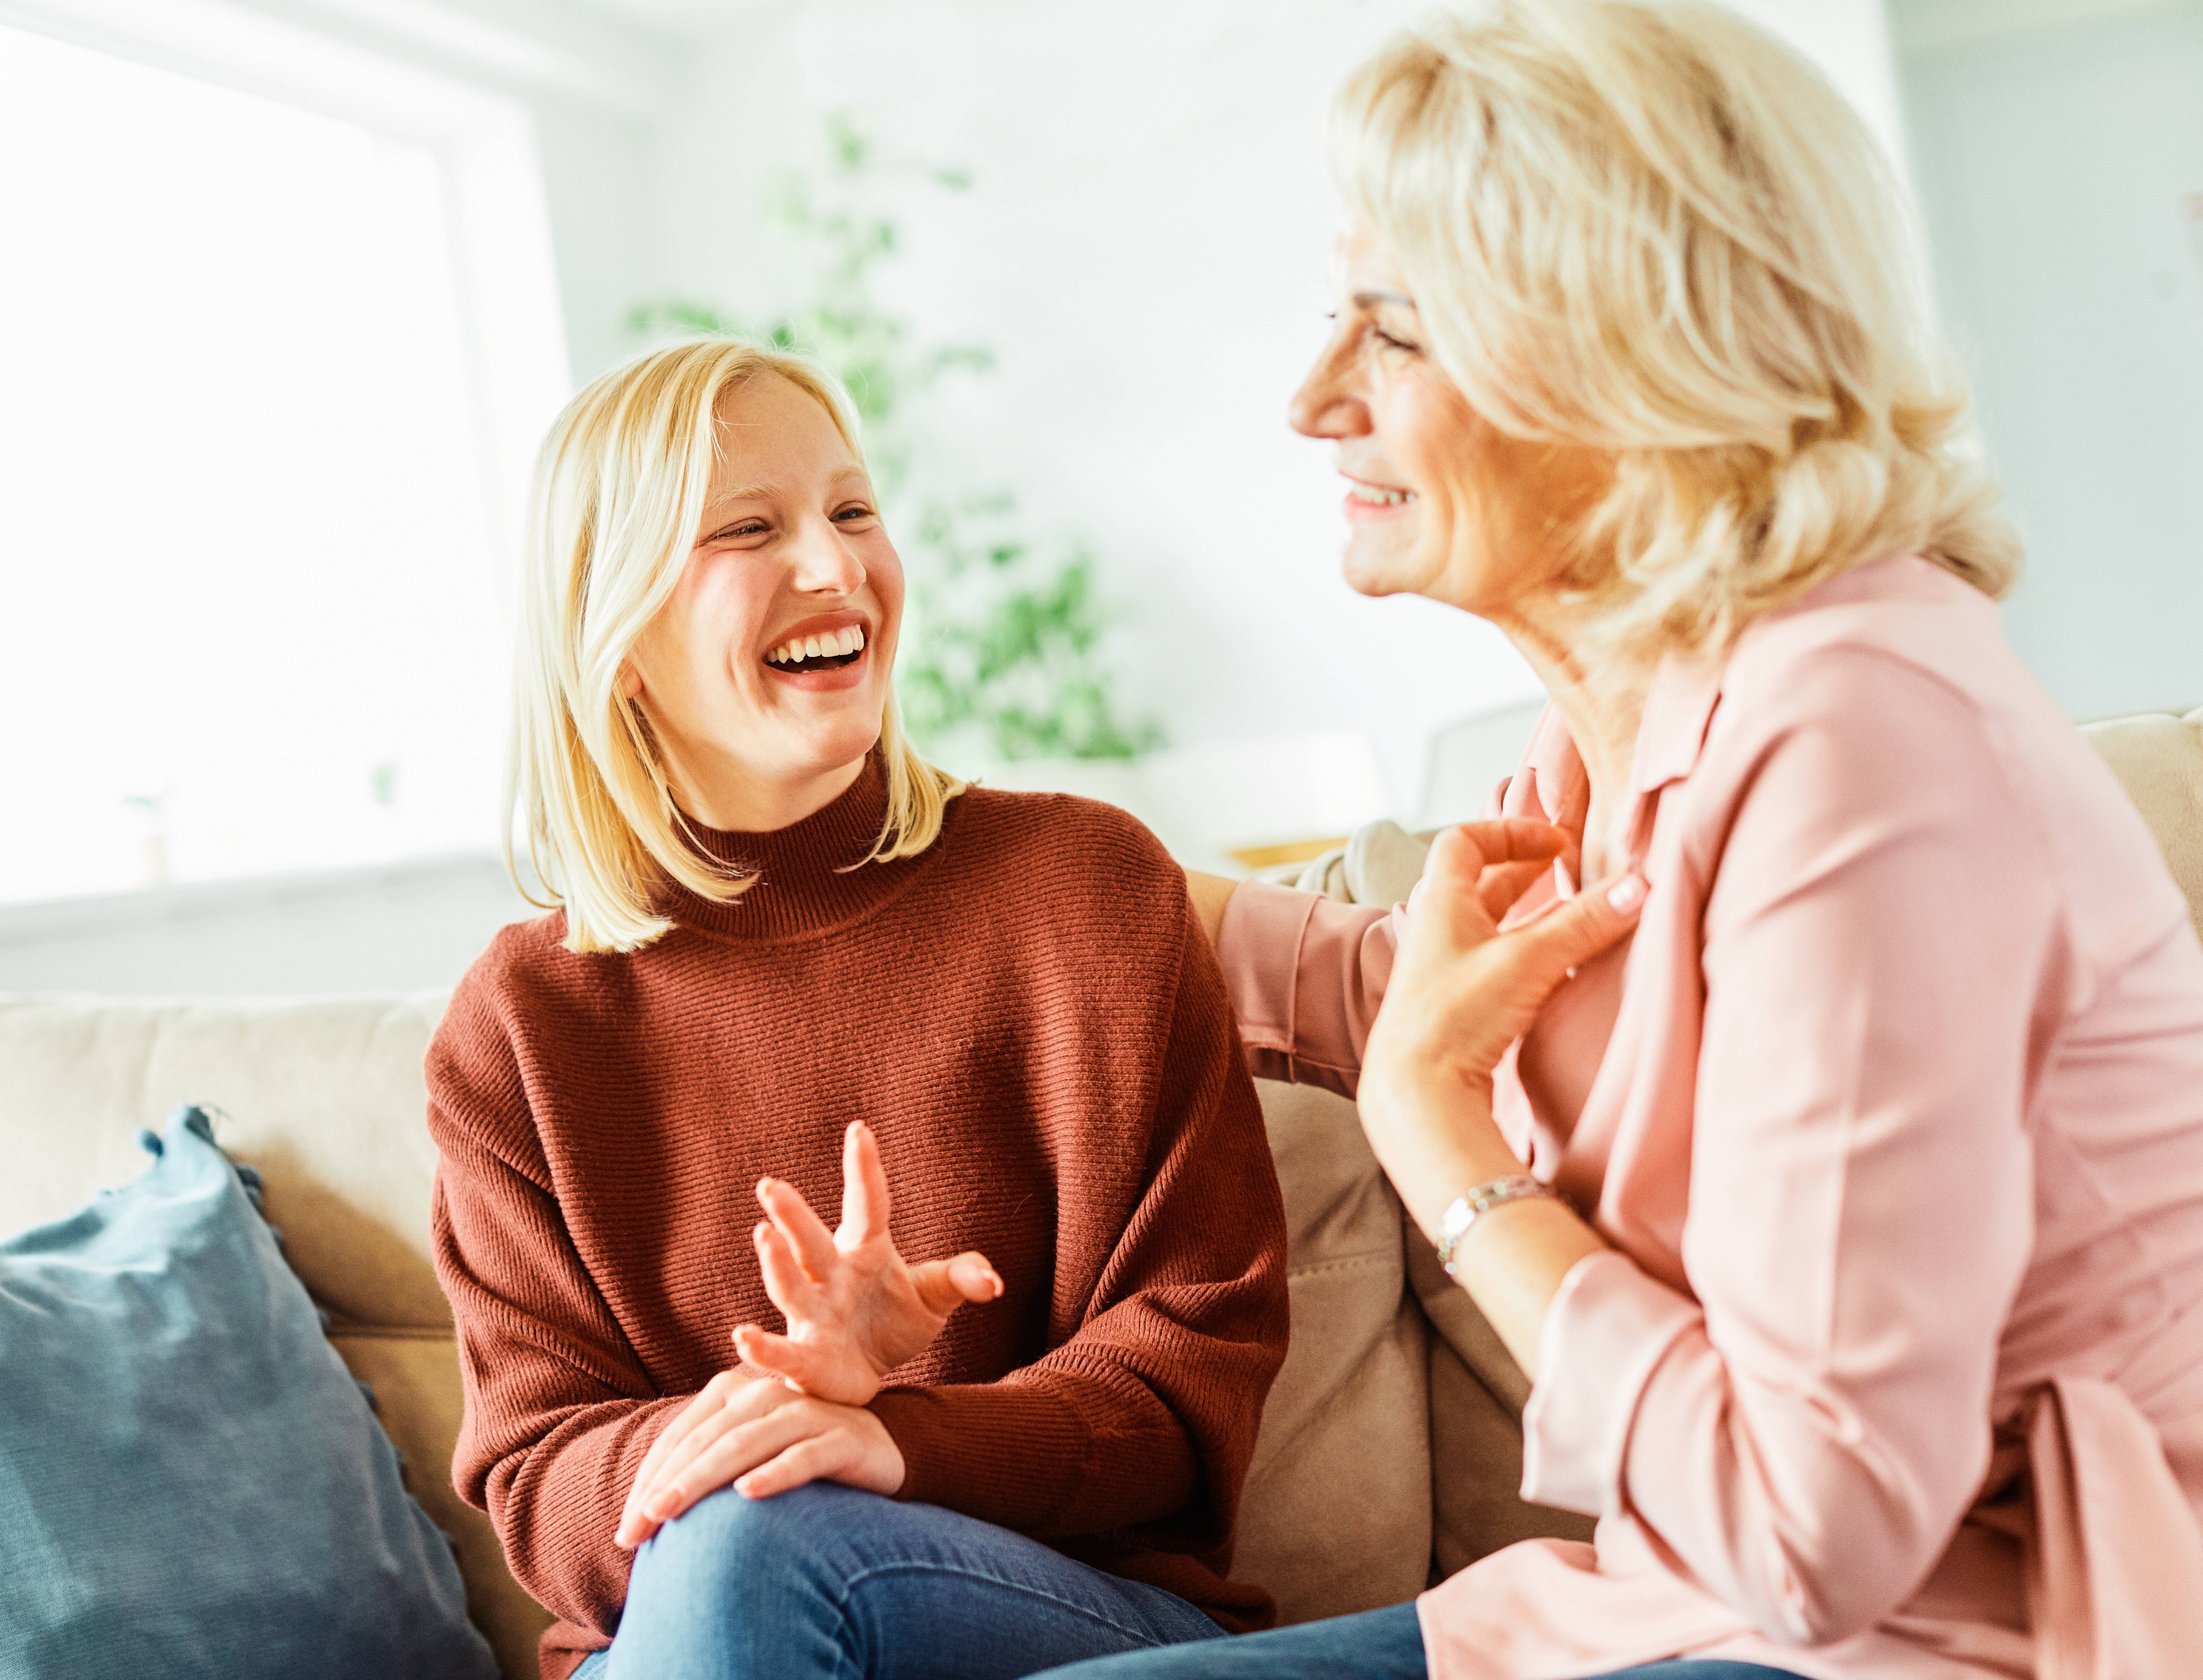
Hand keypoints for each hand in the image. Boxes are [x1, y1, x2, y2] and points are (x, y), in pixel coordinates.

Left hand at [613, 1373, 903, 1548]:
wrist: (876, 1448)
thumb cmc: (794, 1456)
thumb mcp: (744, 1455)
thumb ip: (702, 1466)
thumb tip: (643, 1513)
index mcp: (734, 1393)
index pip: (680, 1438)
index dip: (647, 1481)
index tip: (624, 1531)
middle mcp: (766, 1396)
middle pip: (705, 1441)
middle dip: (665, 1487)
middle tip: (633, 1530)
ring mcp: (806, 1414)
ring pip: (744, 1445)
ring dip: (702, 1479)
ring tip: (667, 1511)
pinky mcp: (842, 1439)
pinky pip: (804, 1456)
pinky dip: (775, 1473)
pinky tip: (748, 1493)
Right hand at [733, 1121, 1001, 1406]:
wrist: (872, 1371)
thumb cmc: (896, 1322)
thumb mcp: (936, 1297)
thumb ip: (962, 1279)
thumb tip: (994, 1282)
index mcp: (865, 1251)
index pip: (867, 1204)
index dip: (863, 1168)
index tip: (859, 1129)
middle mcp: (831, 1276)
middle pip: (812, 1240)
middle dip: (792, 1214)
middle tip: (770, 1184)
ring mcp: (814, 1316)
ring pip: (791, 1286)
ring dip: (777, 1263)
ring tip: (764, 1235)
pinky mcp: (806, 1359)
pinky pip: (782, 1353)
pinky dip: (762, 1348)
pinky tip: (742, 1337)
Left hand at [1359, 821, 1645, 1210]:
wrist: (1415, 1093)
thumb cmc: (1454, 1018)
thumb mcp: (1527, 960)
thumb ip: (1583, 924)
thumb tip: (1639, 886)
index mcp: (1441, 903)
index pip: (1464, 841)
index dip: (1509, 830)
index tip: (1555, 840)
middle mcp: (1438, 932)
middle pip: (1481, 883)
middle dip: (1527, 871)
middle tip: (1571, 866)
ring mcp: (1445, 971)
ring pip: (1492, 926)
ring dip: (1531, 914)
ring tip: (1574, 910)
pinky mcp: (1458, 1008)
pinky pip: (1497, 963)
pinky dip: (1528, 953)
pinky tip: (1557, 967)